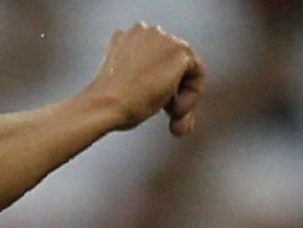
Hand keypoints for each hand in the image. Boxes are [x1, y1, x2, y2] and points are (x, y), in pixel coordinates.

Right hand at [87, 23, 205, 135]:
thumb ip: (144, 77)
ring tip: (176, 118)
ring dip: (185, 97)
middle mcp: (147, 31)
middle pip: (174, 63)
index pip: (157, 60)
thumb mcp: (126, 83)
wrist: (105, 103)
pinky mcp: (178, 51)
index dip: (163, 88)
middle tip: (174, 119)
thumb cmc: (110, 102)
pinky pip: (197, 73)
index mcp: (129, 37)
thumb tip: (162, 93)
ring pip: (187, 68)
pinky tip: (176, 111)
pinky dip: (192, 95)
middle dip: (176, 94)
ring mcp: (163, 38)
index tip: (162, 111)